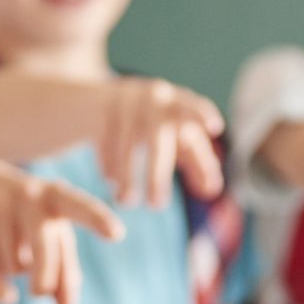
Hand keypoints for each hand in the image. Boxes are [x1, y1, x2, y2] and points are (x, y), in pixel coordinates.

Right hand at [0, 156, 122, 303]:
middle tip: (39, 293)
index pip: (80, 208)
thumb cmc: (21, 211)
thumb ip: (64, 265)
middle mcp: (30, 195)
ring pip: (15, 266)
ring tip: (7, 248)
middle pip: (45, 252)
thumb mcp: (47, 229)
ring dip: (15, 271)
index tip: (117, 234)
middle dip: (44, 280)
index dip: (98, 220)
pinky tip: (6, 298)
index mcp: (57, 195)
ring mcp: (0, 205)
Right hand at [98, 78, 225, 207]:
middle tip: (156, 206)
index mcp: (175, 102)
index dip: (201, 113)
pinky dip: (108, 162)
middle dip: (157, 172)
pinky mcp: (98, 109)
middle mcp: (151, 98)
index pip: (190, 107)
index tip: (214, 127)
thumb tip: (212, 189)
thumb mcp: (174, 138)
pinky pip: (104, 139)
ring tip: (126, 202)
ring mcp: (123, 101)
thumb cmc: (147, 124)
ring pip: (127, 142)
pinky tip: (109, 180)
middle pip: (158, 134)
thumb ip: (197, 161)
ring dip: (127, 174)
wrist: (88, 97)